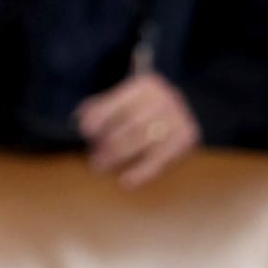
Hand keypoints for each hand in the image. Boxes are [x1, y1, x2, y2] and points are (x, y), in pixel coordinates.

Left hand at [75, 72, 200, 188]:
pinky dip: (142, 172)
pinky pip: (161, 158)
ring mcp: (179, 117)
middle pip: (133, 123)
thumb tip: (80, 119)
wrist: (184, 110)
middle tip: (93, 157)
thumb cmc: (140, 109)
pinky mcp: (187, 137)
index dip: (102, 116)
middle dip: (110, 142)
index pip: (121, 101)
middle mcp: (166, 98)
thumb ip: (101, 108)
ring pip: (146, 140)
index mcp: (146, 85)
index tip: (85, 131)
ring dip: (120, 155)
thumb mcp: (123, 100)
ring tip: (100, 165)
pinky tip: (126, 182)